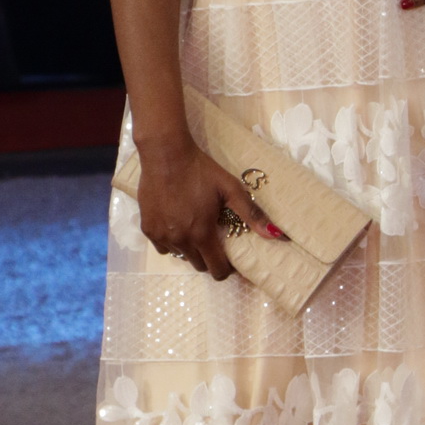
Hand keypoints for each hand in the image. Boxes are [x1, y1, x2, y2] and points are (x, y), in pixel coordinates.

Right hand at [136, 135, 284, 280]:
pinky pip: (162, 247)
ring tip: (195, 229)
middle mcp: (180, 240)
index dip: (226, 269)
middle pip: (199, 265)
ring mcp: (161, 235)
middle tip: (214, 240)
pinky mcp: (147, 228)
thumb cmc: (201, 170)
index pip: (216, 269)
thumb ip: (252, 214)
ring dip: (190, 250)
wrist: (166, 154)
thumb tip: (277, 235)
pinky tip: (177, 224)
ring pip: (180, 256)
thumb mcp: (230, 189)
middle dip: (209, 258)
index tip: (230, 260)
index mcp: (202, 234)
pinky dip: (171, 242)